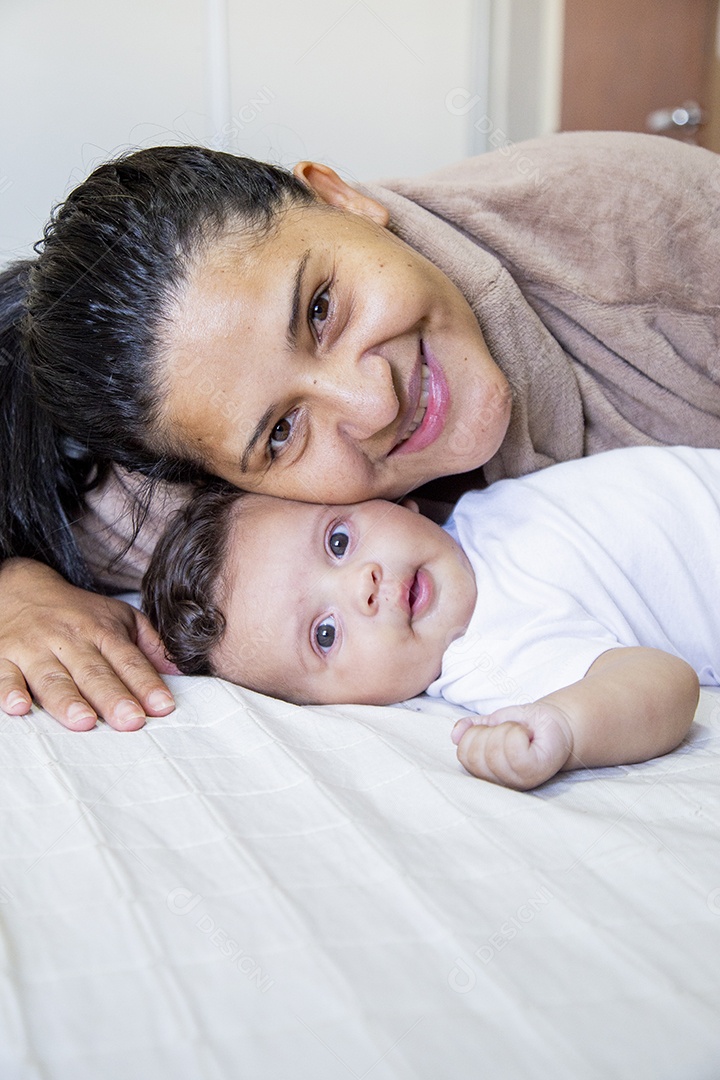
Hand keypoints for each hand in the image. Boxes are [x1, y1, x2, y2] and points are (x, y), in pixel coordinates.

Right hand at [0, 558, 178, 730]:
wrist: (19, 587)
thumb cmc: (76, 611)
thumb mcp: (118, 617)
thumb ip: (149, 644)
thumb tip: (179, 672)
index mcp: (100, 631)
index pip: (128, 660)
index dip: (146, 683)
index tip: (162, 706)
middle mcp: (69, 640)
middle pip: (94, 672)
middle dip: (113, 697)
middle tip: (131, 721)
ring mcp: (34, 649)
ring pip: (52, 677)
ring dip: (68, 701)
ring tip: (84, 722)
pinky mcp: (2, 657)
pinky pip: (3, 676)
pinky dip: (9, 692)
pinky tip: (19, 707)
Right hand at [451, 702, 573, 789]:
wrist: (555, 722)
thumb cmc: (525, 725)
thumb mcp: (493, 722)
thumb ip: (472, 728)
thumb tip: (455, 735)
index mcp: (486, 772)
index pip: (463, 754)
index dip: (475, 733)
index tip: (494, 730)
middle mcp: (500, 782)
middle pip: (475, 754)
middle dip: (490, 731)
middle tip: (509, 730)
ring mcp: (517, 780)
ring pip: (493, 750)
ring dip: (507, 730)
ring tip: (520, 733)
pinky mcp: (534, 772)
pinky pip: (513, 749)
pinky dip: (517, 733)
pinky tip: (527, 736)